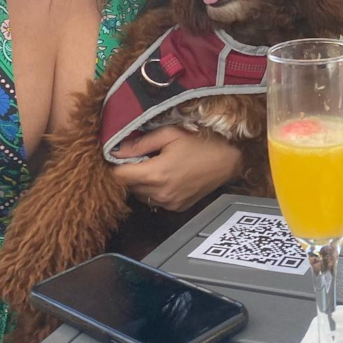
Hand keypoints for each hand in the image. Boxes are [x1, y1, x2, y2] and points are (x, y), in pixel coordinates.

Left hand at [111, 126, 244, 212]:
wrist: (227, 161)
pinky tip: (166, 176)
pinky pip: (154, 200)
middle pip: (128, 187)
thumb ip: (141, 143)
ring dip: (141, 182)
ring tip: (154, 165)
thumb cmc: (200, 143)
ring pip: (140, 195)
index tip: (117, 156)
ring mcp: (168, 204)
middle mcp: (160, 194)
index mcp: (156, 174)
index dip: (114, 165)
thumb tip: (116, 150)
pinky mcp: (176, 208)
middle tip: (141, 156)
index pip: (119, 177)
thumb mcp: (171, 134)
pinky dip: (154, 190)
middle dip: (129, 172)